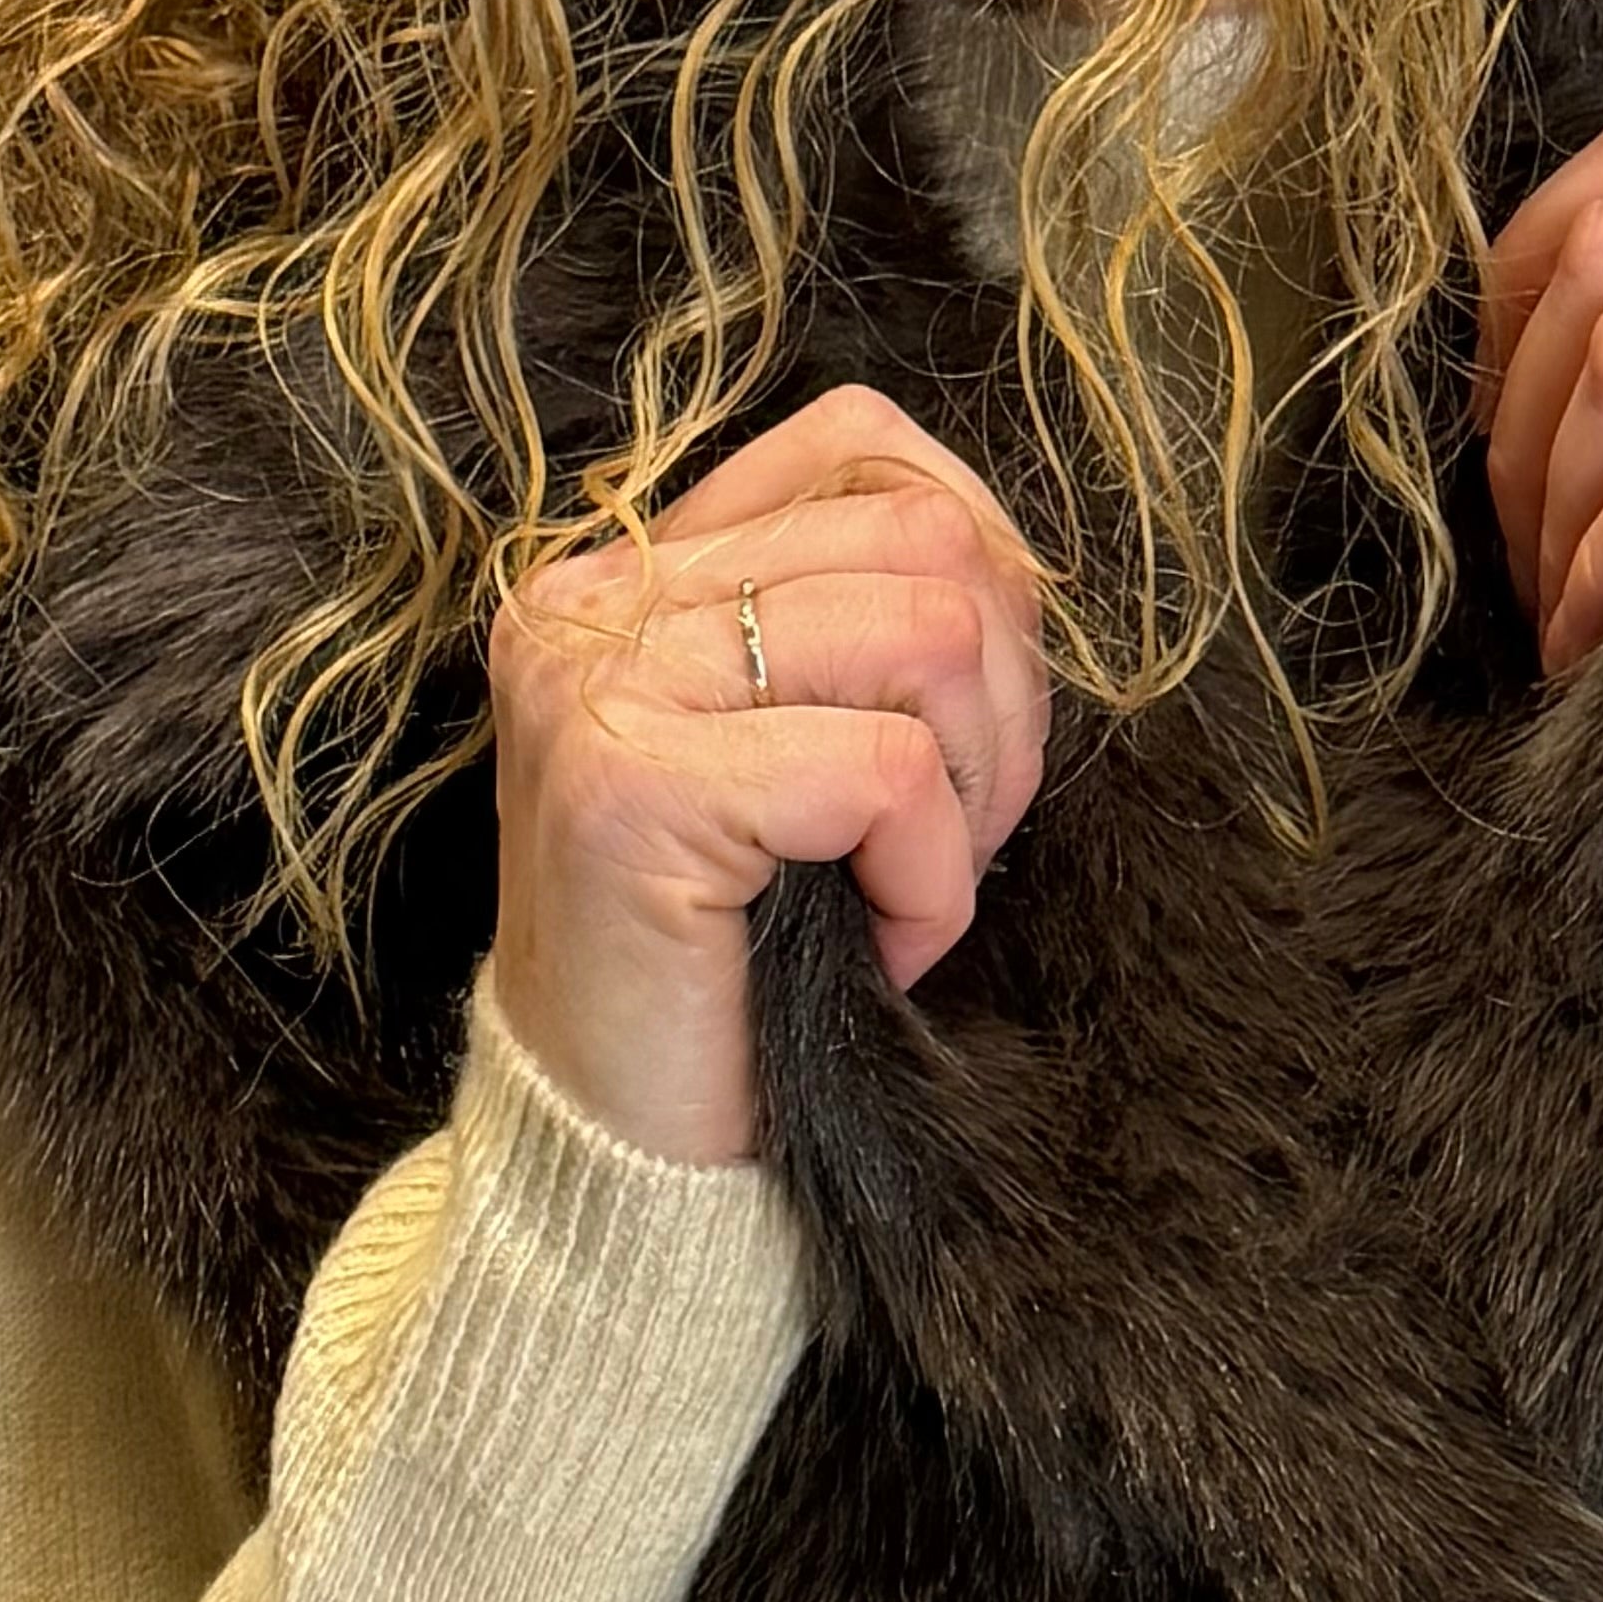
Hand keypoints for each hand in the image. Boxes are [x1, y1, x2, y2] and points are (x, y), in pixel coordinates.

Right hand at [485, 384, 1051, 1167]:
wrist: (623, 1157)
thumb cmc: (736, 975)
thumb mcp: (800, 769)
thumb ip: (859, 639)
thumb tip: (1014, 574)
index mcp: (626, 572)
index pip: (860, 444)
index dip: (977, 565)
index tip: (964, 725)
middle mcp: (589, 600)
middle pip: (922, 532)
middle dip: (999, 701)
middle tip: (949, 840)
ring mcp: (599, 682)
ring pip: (928, 631)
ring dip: (971, 793)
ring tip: (906, 891)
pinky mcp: (633, 787)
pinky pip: (892, 772)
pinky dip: (931, 881)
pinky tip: (881, 949)